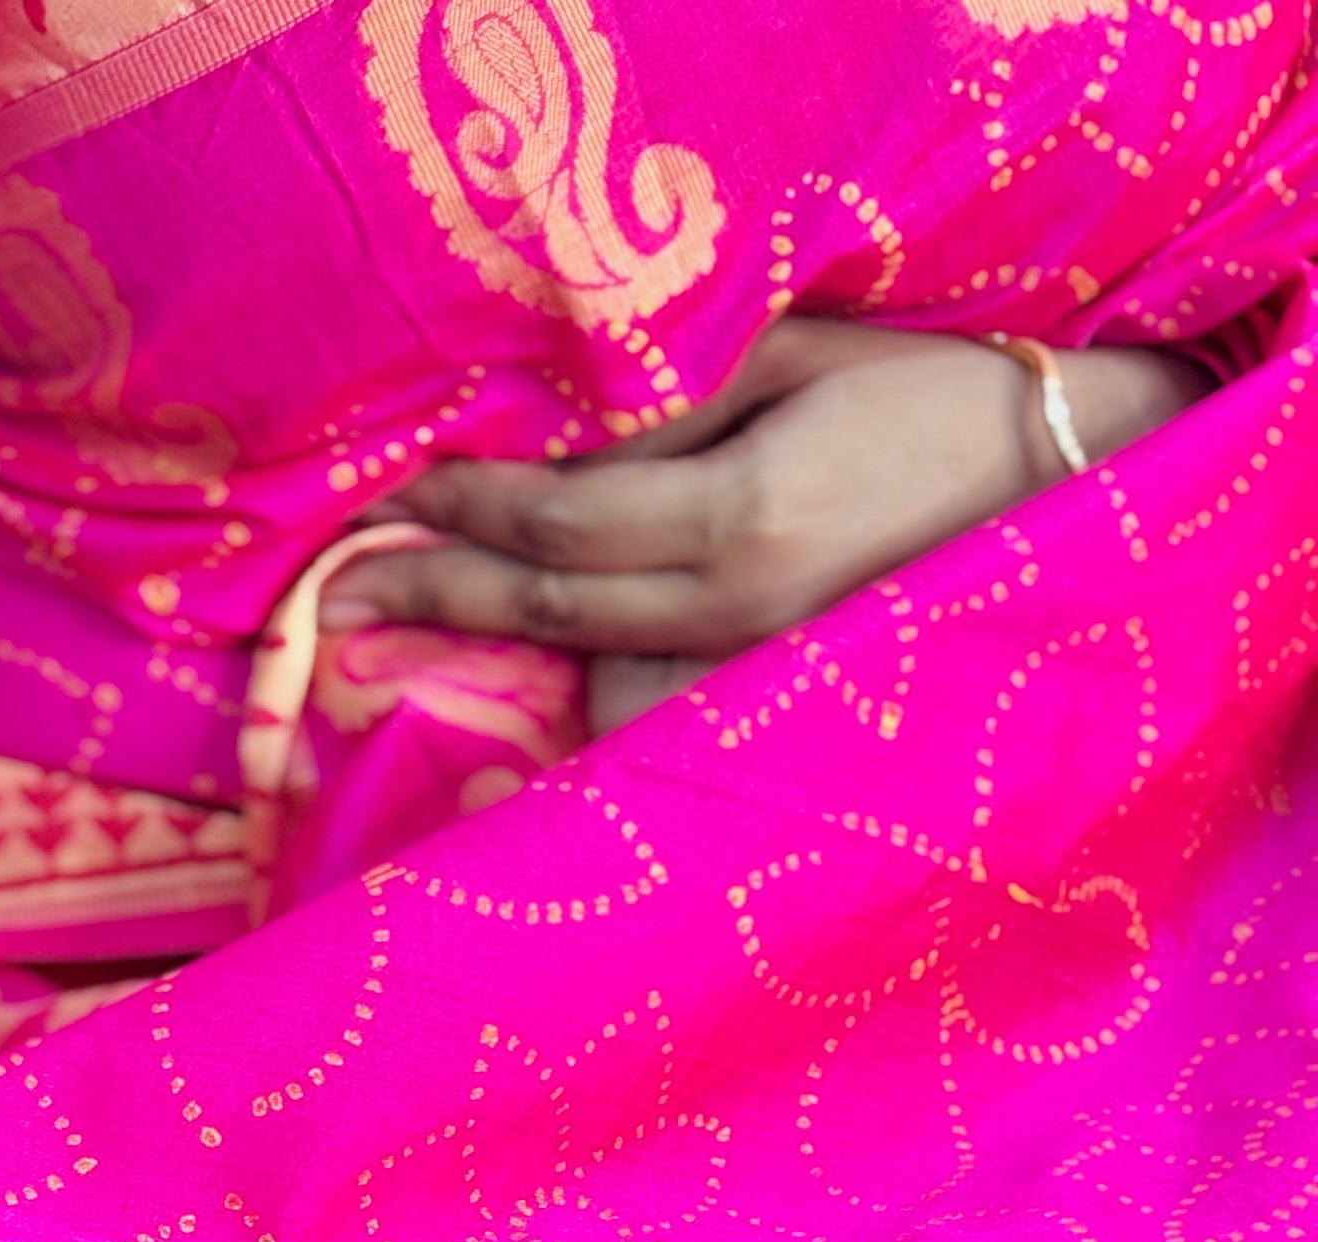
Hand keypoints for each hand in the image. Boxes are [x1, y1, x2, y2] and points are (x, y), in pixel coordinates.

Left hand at [328, 319, 1207, 727]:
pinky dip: (600, 698)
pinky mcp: (781, 713)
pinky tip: (549, 697)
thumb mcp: (796, 363)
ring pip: (596, 684)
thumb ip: (668, 413)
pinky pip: (660, 716)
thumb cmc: (931, 397)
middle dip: (437, 602)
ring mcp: (762, 677)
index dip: (466, 514)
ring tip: (425, 634)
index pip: (558, 529)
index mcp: (740, 521)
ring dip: (513, 662)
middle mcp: (739, 616)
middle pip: (549, 616)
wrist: (1066, 486)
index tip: (390, 500)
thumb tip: (543, 452)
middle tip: (337, 601)